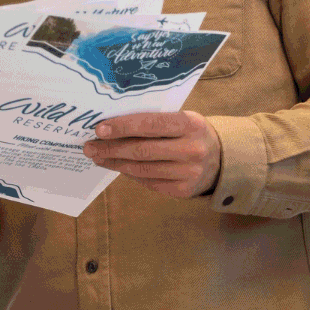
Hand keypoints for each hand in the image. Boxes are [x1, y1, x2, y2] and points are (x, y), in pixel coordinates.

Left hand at [82, 111, 221, 197]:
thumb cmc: (190, 133)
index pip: (150, 124)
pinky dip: (129, 173)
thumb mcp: (181, 118)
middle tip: (89, 146)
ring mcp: (188, 172)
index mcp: (190, 124)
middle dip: (111, 148)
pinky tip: (116, 165)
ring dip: (114, 162)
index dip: (122, 127)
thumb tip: (111, 124)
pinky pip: (148, 181)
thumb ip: (154, 119)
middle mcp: (191, 149)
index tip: (99, 129)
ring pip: (141, 168)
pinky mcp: (182, 190)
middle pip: (142, 150)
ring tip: (97, 156)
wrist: (220, 159)